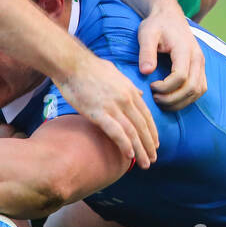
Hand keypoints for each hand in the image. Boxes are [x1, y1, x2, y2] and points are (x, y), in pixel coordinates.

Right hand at [55, 54, 158, 168]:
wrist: (71, 63)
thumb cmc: (89, 67)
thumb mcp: (115, 73)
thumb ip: (129, 85)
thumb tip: (139, 93)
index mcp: (130, 91)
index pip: (146, 115)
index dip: (152, 132)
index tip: (155, 144)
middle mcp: (126, 99)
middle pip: (142, 126)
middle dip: (149, 145)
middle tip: (154, 159)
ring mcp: (113, 106)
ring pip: (132, 132)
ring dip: (140, 150)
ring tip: (145, 163)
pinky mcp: (99, 112)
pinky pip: (116, 132)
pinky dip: (125, 144)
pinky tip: (130, 156)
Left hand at [139, 1, 206, 109]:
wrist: (169, 15)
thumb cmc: (157, 24)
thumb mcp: (146, 34)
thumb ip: (146, 52)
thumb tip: (145, 72)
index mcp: (185, 49)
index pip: (181, 76)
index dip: (165, 87)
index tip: (150, 86)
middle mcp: (198, 58)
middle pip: (192, 88)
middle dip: (172, 99)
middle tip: (155, 98)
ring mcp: (201, 64)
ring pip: (198, 91)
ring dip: (181, 101)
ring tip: (162, 101)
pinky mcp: (200, 68)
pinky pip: (200, 89)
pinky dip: (187, 98)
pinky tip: (171, 98)